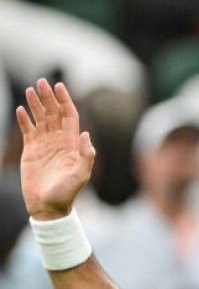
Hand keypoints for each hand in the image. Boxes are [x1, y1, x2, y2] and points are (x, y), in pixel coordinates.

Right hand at [16, 80, 95, 220]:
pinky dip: (24, 120)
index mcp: (72, 144)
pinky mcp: (31, 152)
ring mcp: (44, 145)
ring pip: (40, 119)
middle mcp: (59, 141)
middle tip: (41, 82)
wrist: (48, 207)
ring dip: (36, 104)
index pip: (69, 116)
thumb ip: (86, 156)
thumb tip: (87, 134)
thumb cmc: (67, 193)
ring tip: (31, 89)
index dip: (65, 101)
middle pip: (53, 114)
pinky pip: (27, 132)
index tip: (59, 86)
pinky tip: (21, 109)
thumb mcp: (81, 175)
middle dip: (48, 97)